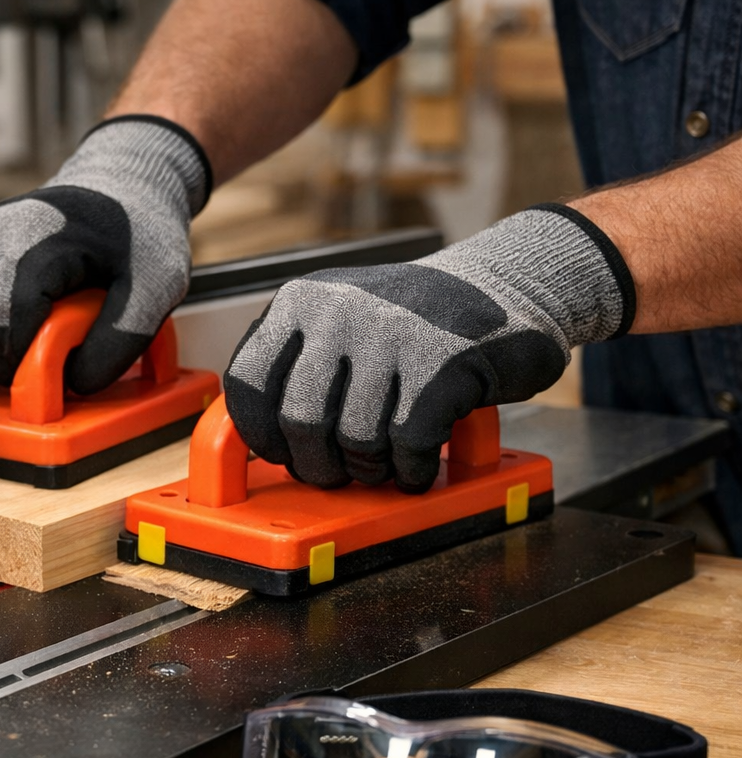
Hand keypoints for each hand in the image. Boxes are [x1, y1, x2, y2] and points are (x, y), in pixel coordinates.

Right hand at [0, 116, 209, 392]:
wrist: (116, 187)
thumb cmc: (137, 236)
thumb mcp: (158, 286)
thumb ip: (120, 342)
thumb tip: (70, 385)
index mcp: (36, 238)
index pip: (5, 318)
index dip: (24, 360)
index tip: (51, 371)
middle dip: (1, 362)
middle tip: (36, 364)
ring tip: (14, 344)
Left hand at [225, 204, 634, 491]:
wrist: (510, 285)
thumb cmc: (415, 322)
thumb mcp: (340, 319)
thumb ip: (296, 363)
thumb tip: (252, 441)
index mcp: (301, 301)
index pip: (247, 381)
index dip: (258, 434)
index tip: (281, 455)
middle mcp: (339, 309)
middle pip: (299, 421)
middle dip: (319, 464)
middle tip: (341, 472)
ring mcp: (391, 332)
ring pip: (355, 438)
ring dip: (372, 469)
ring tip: (388, 463)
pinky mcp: (442, 361)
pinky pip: (408, 443)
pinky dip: (413, 468)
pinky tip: (421, 463)